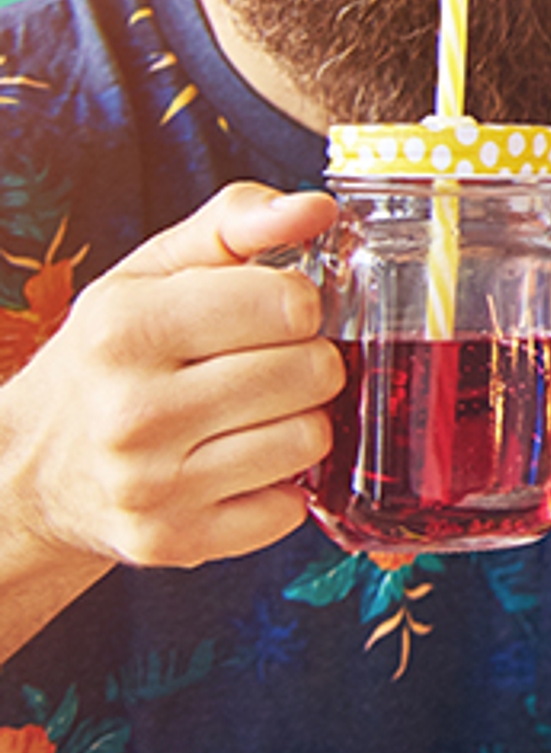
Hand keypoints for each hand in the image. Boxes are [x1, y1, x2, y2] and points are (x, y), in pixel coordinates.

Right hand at [0, 184, 342, 575]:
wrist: (30, 467)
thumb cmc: (110, 357)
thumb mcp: (151, 273)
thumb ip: (235, 224)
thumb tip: (317, 210)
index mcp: (126, 328)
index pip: (287, 303)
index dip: (295, 304)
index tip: (271, 313)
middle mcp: (131, 412)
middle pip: (311, 372)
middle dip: (304, 361)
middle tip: (263, 366)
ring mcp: (151, 486)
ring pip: (309, 439)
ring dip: (298, 422)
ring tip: (249, 414)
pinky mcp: (174, 543)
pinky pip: (289, 509)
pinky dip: (278, 487)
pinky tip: (234, 465)